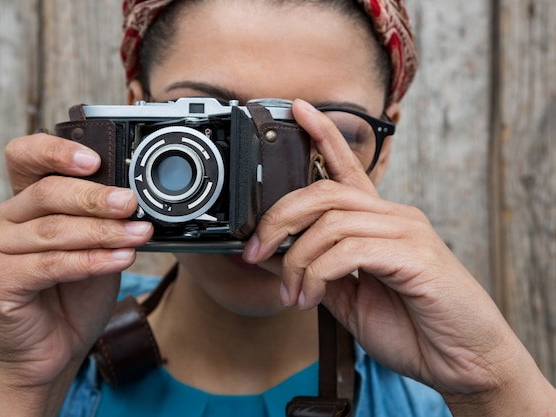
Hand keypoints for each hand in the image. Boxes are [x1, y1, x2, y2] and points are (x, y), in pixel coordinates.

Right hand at [0, 133, 153, 414]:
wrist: (52, 351)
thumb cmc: (73, 296)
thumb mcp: (96, 248)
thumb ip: (104, 221)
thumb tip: (136, 198)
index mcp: (25, 201)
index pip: (26, 157)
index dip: (56, 151)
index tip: (95, 159)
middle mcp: (5, 219)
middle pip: (48, 193)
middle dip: (96, 198)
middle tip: (132, 203)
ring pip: (54, 230)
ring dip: (104, 232)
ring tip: (139, 234)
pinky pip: (50, 264)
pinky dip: (91, 260)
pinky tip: (120, 259)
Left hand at [243, 100, 555, 414]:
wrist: (461, 362)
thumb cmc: (411, 328)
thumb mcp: (349, 298)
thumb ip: (318, 271)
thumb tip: (275, 254)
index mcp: (378, 223)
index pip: (348, 167)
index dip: (323, 134)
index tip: (298, 110)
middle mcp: (394, 217)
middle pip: (324, 192)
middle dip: (278, 219)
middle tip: (256, 253)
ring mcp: (407, 232)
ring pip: (331, 221)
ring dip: (297, 260)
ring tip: (293, 294)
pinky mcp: (415, 256)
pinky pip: (349, 250)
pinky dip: (318, 274)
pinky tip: (312, 297)